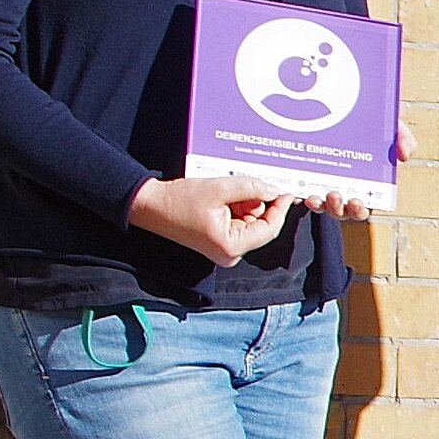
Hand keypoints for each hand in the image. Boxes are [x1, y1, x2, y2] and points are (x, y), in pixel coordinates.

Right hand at [128, 174, 290, 266]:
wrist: (152, 206)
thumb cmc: (180, 200)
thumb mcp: (220, 188)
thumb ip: (251, 188)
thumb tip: (275, 190)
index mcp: (231, 247)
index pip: (269, 229)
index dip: (280, 208)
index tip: (287, 191)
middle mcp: (230, 254)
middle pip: (260, 225)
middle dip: (255, 202)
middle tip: (241, 185)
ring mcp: (225, 249)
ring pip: (250, 221)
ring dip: (244, 203)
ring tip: (223, 192)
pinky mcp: (220, 241)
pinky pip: (239, 221)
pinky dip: (236, 206)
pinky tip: (220, 197)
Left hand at [274, 117, 419, 221]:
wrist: (338, 96)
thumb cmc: (368, 116)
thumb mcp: (388, 122)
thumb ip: (401, 135)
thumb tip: (405, 155)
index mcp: (366, 180)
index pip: (365, 203)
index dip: (360, 209)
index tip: (358, 201)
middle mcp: (345, 184)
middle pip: (343, 210)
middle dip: (340, 209)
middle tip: (337, 196)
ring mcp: (323, 179)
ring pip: (322, 204)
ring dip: (322, 206)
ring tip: (320, 196)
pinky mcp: (304, 172)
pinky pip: (301, 190)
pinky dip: (300, 194)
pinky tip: (299, 191)